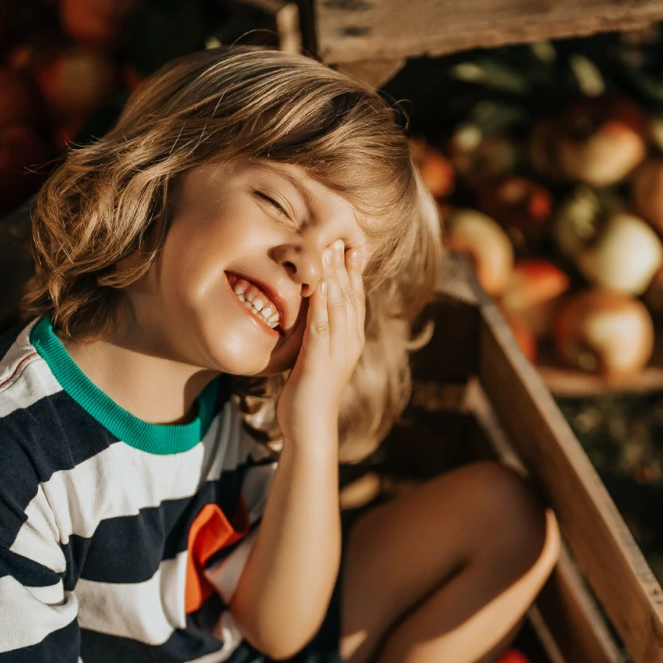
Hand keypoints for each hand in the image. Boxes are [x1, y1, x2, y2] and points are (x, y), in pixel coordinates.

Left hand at [278, 240, 365, 444]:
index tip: (345, 244)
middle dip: (344, 264)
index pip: (355, 297)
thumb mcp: (315, 355)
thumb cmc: (308, 392)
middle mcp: (351, 341)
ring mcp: (339, 350)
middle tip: (337, 235)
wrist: (310, 427)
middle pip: (351, 295)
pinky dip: (320, 301)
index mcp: (351, 338)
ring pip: (339, 304)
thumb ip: (316, 333)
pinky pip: (322, 324)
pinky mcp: (321, 360)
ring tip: (328, 248)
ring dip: (334, 275)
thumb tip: (307, 311)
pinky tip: (316, 282)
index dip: (351, 270)